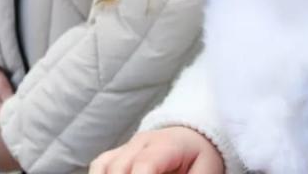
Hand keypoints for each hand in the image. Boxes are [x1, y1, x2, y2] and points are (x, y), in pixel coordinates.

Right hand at [90, 128, 225, 173]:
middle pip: (119, 166)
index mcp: (166, 145)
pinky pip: (100, 165)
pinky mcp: (119, 154)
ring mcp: (127, 147)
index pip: (145, 164)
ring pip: (104, 164)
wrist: (192, 137)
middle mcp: (141, 142)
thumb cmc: (201, 158)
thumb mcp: (207, 170)